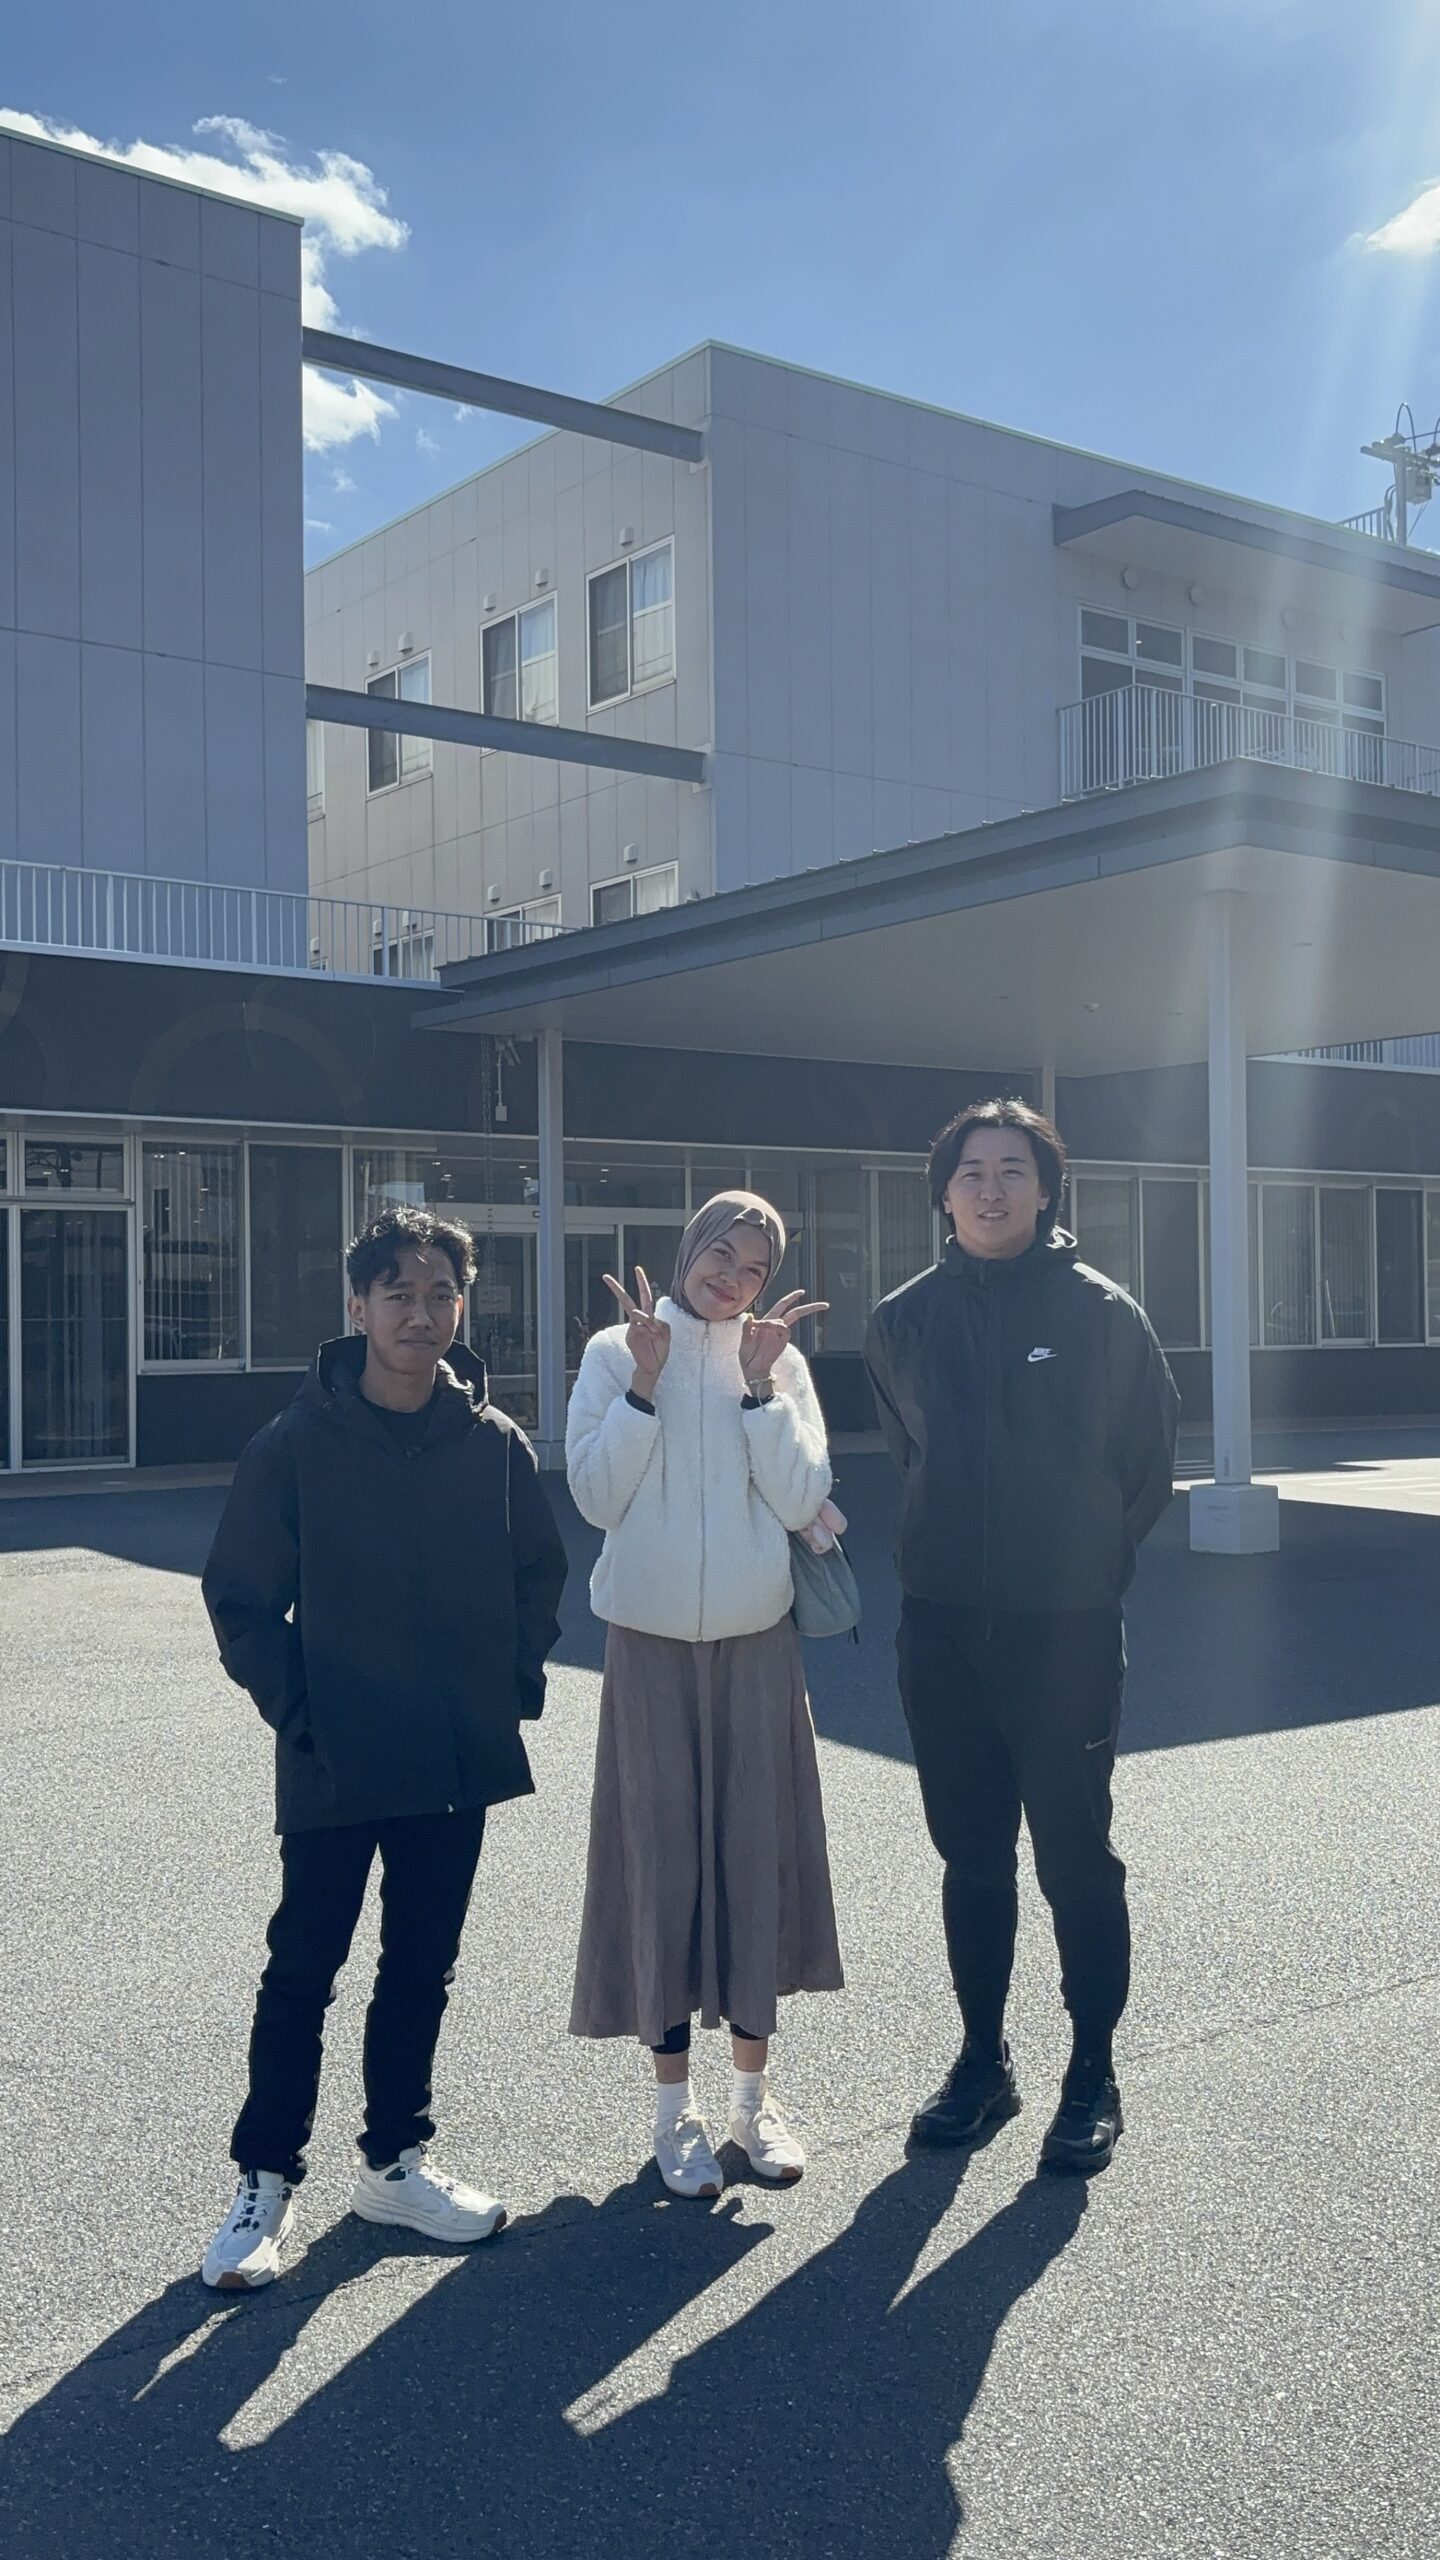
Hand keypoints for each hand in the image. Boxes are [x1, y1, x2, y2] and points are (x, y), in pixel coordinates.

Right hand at [602, 1266, 670, 1397]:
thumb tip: (650, 1319)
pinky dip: (648, 1328)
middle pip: (627, 1300)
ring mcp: (633, 1327)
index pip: (645, 1296)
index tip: (637, 1269)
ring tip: (653, 1332)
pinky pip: (640, 1326)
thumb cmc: (659, 1351)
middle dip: (616, 1289)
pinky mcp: (631, 1335)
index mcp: (649, 1317)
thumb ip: (661, 1324)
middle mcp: (639, 1320)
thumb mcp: (666, 1335)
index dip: (641, 1283)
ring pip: (637, 1313)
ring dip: (646, 1318)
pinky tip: (652, 1337)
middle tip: (605, 1276)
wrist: (653, 1368)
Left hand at [739, 1291, 827, 1385]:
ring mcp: (779, 1334)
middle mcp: (775, 1327)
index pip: (782, 1306)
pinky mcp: (782, 1343)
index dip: (791, 1298)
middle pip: (794, 1313)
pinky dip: (778, 1326)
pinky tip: (768, 1328)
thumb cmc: (747, 1355)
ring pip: (788, 1320)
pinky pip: (785, 1330)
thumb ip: (746, 1328)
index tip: (802, 1292)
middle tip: (824, 1305)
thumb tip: (749, 1316)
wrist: (752, 1369)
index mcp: (766, 1322)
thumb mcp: (744, 1340)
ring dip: (774, 1321)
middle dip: (808, 1308)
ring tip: (760, 1327)